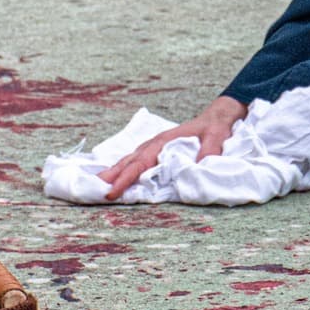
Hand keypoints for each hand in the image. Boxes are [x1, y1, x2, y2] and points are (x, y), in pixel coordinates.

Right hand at [97, 94, 245, 199]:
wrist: (218, 117)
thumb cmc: (215, 127)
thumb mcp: (216, 137)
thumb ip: (209, 151)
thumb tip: (198, 168)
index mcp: (164, 141)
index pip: (140, 163)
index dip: (125, 178)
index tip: (111, 192)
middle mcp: (155, 144)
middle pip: (128, 161)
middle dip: (110, 176)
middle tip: (92, 189)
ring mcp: (155, 146)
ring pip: (130, 160)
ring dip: (114, 172)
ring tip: (98, 184)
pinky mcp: (158, 151)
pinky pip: (137, 161)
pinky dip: (125, 169)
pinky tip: (117, 177)